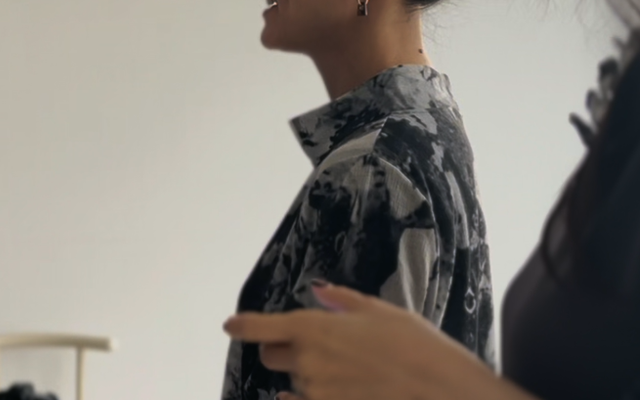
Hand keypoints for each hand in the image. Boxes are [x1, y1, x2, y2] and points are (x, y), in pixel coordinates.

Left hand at [223, 283, 513, 399]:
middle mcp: (308, 362)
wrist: (451, 395)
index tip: (231, 326)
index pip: (262, 327)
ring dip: (307, 376)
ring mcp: (317, 393)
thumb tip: (320, 293)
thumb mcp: (386, 314)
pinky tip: (318, 394)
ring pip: (293, 383)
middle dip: (283, 350)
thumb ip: (345, 302)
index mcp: (316, 328)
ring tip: (348, 373)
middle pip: (272, 356)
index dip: (243, 326)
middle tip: (314, 348)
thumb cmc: (422, 350)